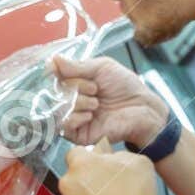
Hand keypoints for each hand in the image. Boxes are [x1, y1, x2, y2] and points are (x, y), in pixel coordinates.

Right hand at [50, 54, 172, 148]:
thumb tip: (53, 60)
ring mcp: (73, 117)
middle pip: (55, 91)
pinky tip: (90, 115)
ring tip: (96, 103)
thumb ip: (77, 65)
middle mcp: (71, 99)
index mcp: (74, 82)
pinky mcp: (77, 134)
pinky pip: (63, 126)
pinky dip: (75, 117)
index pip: (53, 77)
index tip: (59, 69)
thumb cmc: (125, 87)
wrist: (141, 108)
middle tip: (95, 89)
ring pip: (58, 108)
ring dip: (78, 102)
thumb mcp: (102, 68)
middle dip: (76, 87)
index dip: (56, 72)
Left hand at [59, 141, 162, 194]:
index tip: (96, 165)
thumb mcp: (134, 160)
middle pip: (73, 176)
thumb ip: (114, 155)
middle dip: (86, 179)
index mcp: (81, 163)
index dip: (88, 158)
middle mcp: (68, 183)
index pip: (75, 153)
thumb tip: (107, 157)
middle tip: (106, 187)